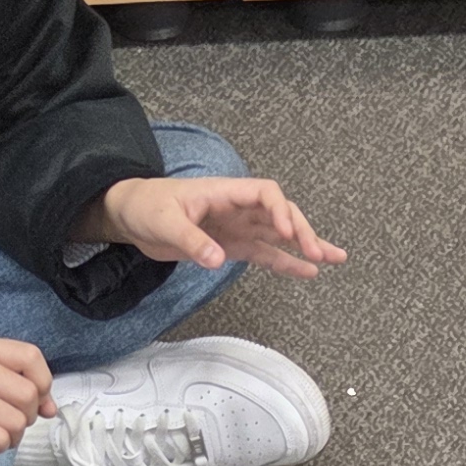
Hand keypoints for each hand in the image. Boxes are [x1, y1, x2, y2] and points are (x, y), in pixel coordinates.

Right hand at [0, 334, 56, 457]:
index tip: (34, 400)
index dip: (43, 383)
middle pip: (28, 394)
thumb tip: (50, 408)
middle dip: (27, 416)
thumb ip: (17, 385)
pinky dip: (0, 446)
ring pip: (15, 420)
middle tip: (8, 421)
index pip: (31, 357)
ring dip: (13, 435)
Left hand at [100, 173, 343, 279]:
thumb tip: (217, 260)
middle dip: (302, 232)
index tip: (287, 233)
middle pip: (280, 214)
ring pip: (279, 236)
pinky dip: (285, 263)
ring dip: (305, 246)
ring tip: (335, 259)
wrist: (131, 216)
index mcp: (225, 192)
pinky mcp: (232, 245)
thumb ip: (192, 241)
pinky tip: (307, 272)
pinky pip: (264, 254)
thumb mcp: (165, 222)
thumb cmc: (146, 207)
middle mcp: (238, 208)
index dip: (281, 211)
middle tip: (318, 253)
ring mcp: (237, 227)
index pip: (266, 194)